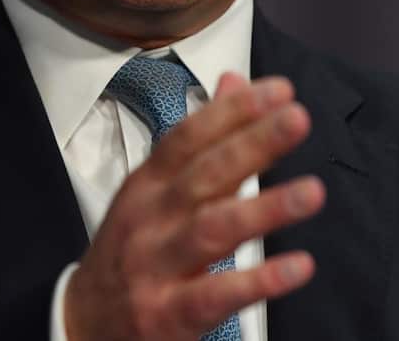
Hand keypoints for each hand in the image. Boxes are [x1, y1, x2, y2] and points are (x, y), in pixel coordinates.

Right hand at [64, 73, 325, 340]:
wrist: (85, 323)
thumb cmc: (130, 249)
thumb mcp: (154, 191)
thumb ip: (201, 139)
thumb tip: (236, 82)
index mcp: (147, 184)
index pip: (188, 137)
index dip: (231, 111)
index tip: (277, 90)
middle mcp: (150, 219)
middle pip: (204, 175)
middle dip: (252, 144)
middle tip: (297, 119)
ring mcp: (156, 267)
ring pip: (212, 230)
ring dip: (264, 209)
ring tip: (313, 191)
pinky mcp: (168, 314)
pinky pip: (217, 295)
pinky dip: (259, 279)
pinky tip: (299, 265)